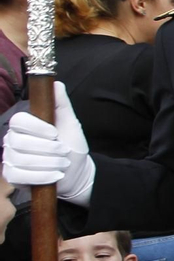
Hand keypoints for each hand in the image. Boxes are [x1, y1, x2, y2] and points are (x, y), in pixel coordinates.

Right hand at [4, 82, 93, 202]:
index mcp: (25, 125)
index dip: (37, 128)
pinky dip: (42, 176)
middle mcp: (13, 140)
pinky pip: (20, 176)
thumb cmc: (71, 146)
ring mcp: (10, 158)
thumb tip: (56, 84)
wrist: (76, 173)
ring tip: (63, 164)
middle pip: (20, 142)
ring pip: (21, 160)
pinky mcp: (12, 176)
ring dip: (49, 163)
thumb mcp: (70, 124)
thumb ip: (62, 105)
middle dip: (48, 149)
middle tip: (64, 151)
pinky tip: (56, 175)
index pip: (19, 121)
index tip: (55, 134)